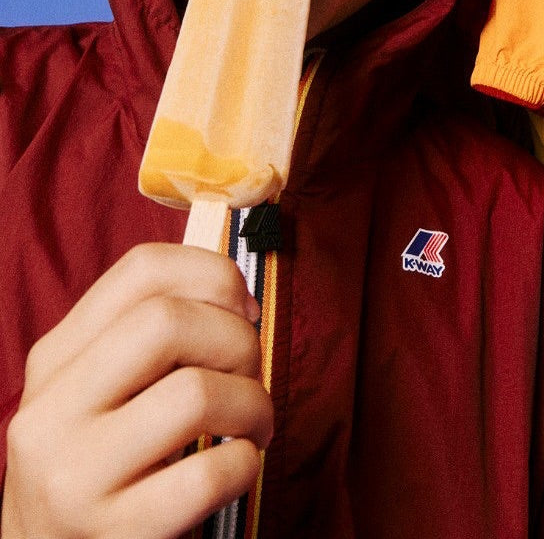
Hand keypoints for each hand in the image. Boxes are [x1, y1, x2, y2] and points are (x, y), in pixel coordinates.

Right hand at [1, 244, 272, 538]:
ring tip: (251, 425)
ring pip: (194, 393)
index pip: (142, 269)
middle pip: (168, 322)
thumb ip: (148, 337)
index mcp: (55, 359)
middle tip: (249, 373)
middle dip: (237, 339)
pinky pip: (208, 474)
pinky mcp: (113, 533)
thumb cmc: (103, 465)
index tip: (243, 310)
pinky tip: (236, 466)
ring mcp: (75, 476)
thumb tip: (238, 297)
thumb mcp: (101, 391)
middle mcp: (53, 411)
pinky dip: (245, 463)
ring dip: (251, 403)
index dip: (214, 275)